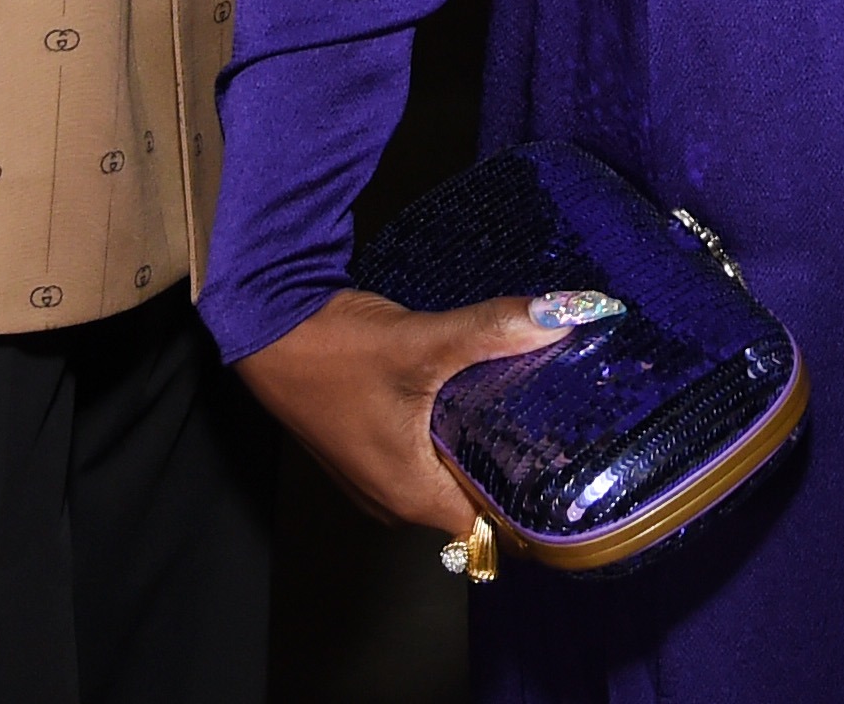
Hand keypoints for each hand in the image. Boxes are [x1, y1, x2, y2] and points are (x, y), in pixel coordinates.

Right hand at [234, 286, 593, 534]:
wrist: (265, 325)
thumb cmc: (333, 350)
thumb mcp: (423, 341)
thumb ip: (494, 330)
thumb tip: (569, 313)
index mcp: (412, 496)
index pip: (493, 530)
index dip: (535, 509)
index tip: (578, 473)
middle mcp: (393, 500)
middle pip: (473, 502)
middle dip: (515, 471)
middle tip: (568, 429)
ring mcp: (374, 476)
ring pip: (446, 477)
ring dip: (480, 451)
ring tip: (532, 411)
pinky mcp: (364, 447)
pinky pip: (422, 458)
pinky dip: (449, 436)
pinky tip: (474, 396)